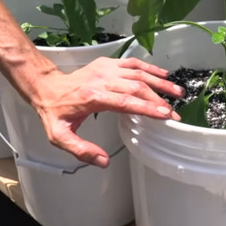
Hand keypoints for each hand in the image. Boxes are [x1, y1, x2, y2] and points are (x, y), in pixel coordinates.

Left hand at [31, 57, 184, 167]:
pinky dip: (150, 68)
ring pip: (138, 73)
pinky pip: (133, 63)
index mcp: (92, 97)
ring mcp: (106, 68)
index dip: (146, 107)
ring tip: (178, 92)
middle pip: (136, 87)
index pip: (124, 102)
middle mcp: (101, 79)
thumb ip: (81, 150)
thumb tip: (103, 162)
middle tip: (175, 113)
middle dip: (158, 99)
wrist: (46, 86)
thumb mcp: (59, 136)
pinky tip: (163, 74)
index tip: (164, 114)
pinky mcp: (108, 63)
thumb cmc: (55, 112)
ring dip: (160, 82)